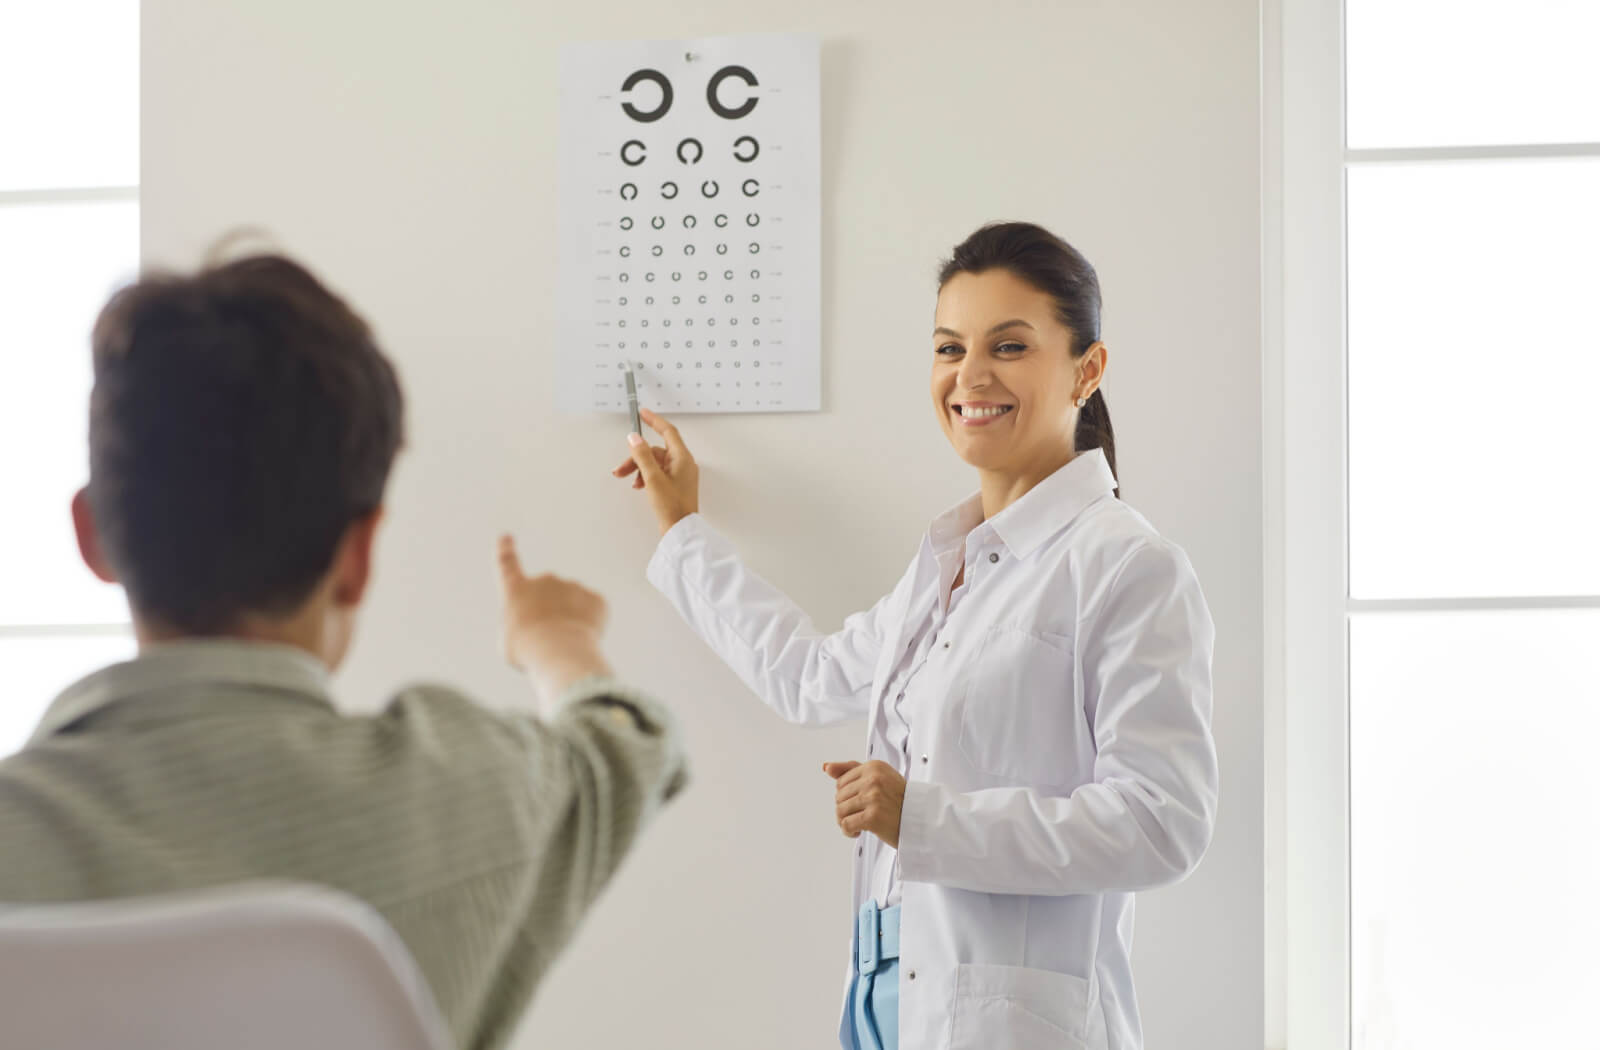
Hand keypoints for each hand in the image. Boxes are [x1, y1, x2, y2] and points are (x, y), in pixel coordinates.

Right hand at [496, 534, 612, 701]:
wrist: (558, 650)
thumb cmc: (527, 649)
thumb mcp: (512, 641)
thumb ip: (523, 625)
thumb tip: (539, 623)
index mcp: (517, 589)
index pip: (507, 564)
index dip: (506, 551)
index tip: (506, 537)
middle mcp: (545, 580)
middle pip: (548, 597)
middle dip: (551, 614)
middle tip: (548, 639)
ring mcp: (573, 586)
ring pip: (573, 607)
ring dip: (571, 622)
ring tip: (564, 644)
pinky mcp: (596, 599)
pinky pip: (593, 614)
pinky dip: (590, 628)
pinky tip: (582, 640)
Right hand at [612, 407, 699, 536]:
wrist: (680, 530)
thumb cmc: (672, 507)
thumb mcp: (653, 478)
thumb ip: (642, 456)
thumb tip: (634, 438)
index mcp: (682, 458)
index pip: (668, 431)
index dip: (654, 420)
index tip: (643, 413)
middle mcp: (682, 464)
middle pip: (656, 451)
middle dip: (637, 457)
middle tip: (621, 469)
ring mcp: (679, 475)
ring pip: (654, 463)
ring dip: (638, 468)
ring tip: (627, 479)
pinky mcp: (674, 485)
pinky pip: (657, 473)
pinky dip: (645, 476)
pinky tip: (638, 486)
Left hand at [824, 760, 905, 849]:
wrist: (921, 821)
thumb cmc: (899, 800)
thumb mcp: (878, 778)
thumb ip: (850, 770)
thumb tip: (826, 767)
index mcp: (874, 766)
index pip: (841, 781)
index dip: (847, 796)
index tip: (860, 803)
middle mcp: (874, 779)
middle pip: (839, 797)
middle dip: (846, 810)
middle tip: (861, 815)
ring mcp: (874, 797)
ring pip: (840, 811)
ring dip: (846, 822)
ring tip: (859, 824)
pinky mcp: (873, 816)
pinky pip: (846, 825)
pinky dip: (849, 831)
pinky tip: (859, 832)